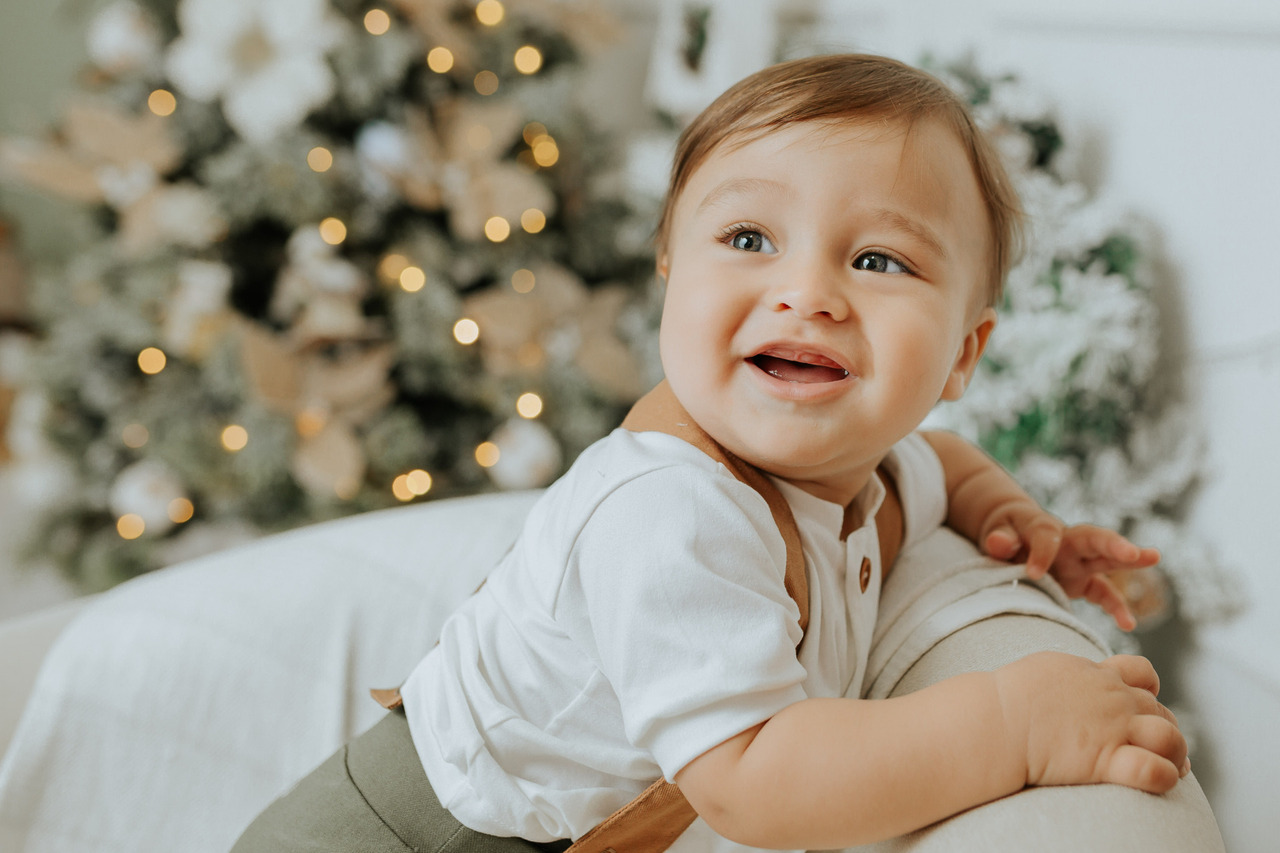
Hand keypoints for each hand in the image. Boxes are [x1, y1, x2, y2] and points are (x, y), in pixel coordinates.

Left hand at [983, 508, 1159, 630]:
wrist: (1014, 538)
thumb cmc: (1006, 535)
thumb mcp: (997, 533)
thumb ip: (999, 538)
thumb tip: (999, 543)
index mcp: (1044, 528)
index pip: (1046, 537)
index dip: (1041, 554)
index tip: (1032, 573)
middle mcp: (1068, 542)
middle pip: (1093, 538)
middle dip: (1113, 544)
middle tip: (1132, 553)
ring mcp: (1079, 562)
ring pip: (1107, 559)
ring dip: (1129, 559)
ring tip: (1154, 557)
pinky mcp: (1083, 580)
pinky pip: (1102, 593)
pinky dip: (1115, 608)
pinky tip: (1128, 624)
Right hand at [995, 652, 1188, 792]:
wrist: (997, 718)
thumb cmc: (1010, 695)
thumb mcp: (1046, 668)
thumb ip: (1070, 673)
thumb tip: (1070, 679)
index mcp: (1098, 674)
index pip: (1144, 674)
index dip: (1150, 690)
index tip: (1140, 706)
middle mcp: (1114, 699)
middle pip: (1161, 710)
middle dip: (1164, 730)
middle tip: (1159, 750)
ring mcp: (1113, 728)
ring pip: (1171, 738)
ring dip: (1176, 754)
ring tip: (1171, 767)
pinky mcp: (1106, 760)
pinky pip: (1154, 771)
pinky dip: (1164, 778)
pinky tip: (1159, 782)